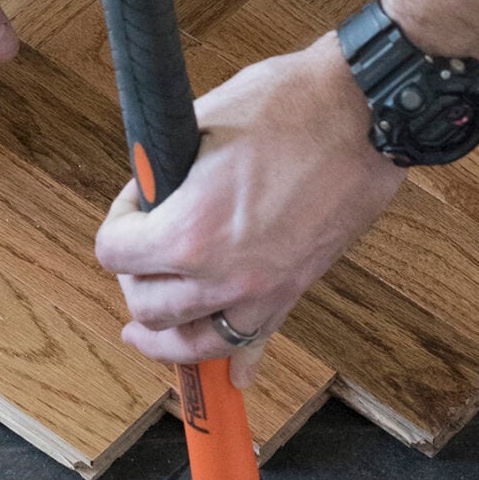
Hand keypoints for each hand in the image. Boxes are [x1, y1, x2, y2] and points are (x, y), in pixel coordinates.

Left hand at [95, 35, 402, 386]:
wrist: (364, 113)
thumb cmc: (288, 104)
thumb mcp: (202, 124)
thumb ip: (168, 172)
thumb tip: (151, 190)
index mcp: (188, 232)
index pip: (114, 254)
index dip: (116, 223)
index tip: (132, 203)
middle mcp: (222, 275)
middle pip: (147, 307)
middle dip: (133, 278)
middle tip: (140, 252)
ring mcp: (262, 291)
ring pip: (195, 342)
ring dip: (166, 334)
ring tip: (146, 329)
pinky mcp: (295, 291)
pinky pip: (258, 341)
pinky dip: (239, 360)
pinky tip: (232, 375)